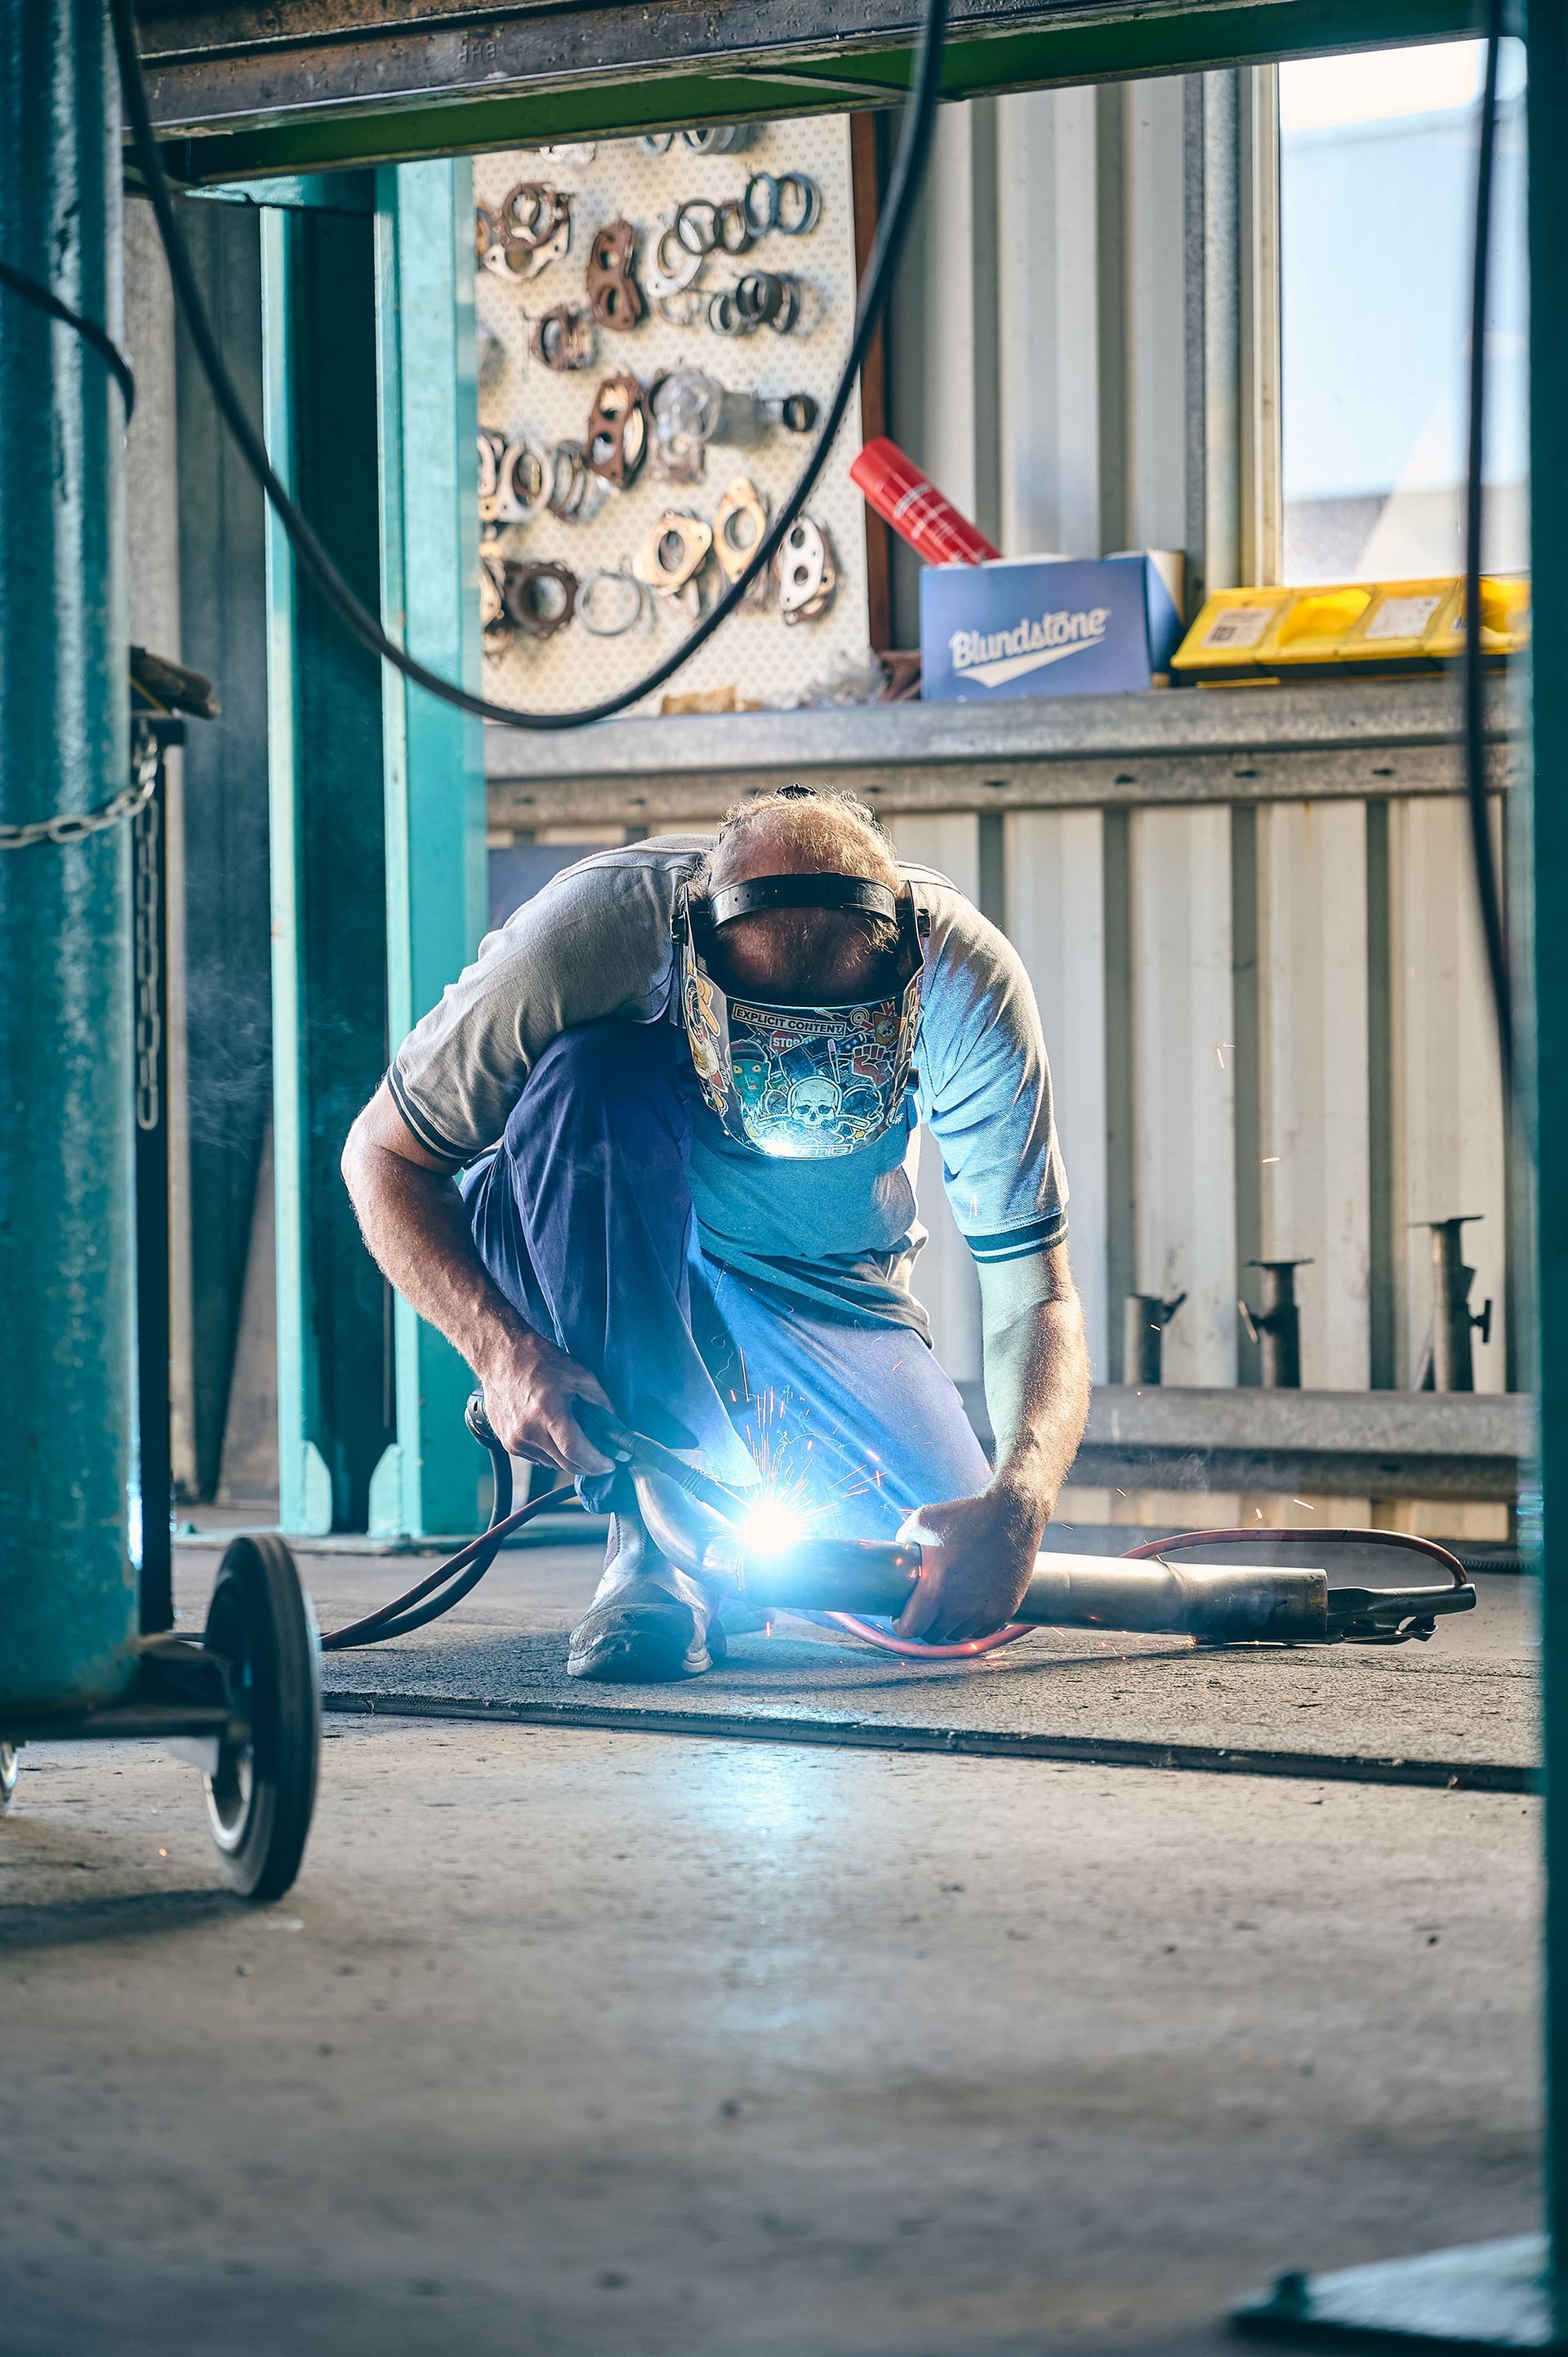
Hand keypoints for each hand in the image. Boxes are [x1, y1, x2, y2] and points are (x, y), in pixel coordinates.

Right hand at [476, 1328, 617, 1479]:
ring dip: (570, 1459)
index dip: (597, 1462)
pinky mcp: (508, 1443)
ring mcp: (516, 1439)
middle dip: (589, 1465)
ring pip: (552, 1464)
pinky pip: (538, 1458)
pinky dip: (553, 1454)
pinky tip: (557, 1437)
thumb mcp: (580, 1376)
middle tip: (603, 1459)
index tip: (610, 1463)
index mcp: (548, 1412)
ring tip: (580, 1443)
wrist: (501, 1357)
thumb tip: (614, 1426)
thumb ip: (601, 1404)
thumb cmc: (539, 1361)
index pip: (576, 1452)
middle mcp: (528, 1431)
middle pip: (566, 1464)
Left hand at [893, 1479, 1049, 1643]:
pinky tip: (967, 1608)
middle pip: (934, 1635)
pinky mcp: (1007, 1609)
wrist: (1012, 1514)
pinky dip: (973, 1623)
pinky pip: (983, 1630)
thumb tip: (894, 1558)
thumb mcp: (922, 1521)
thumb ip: (902, 1543)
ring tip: (946, 1608)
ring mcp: (986, 1611)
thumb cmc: (965, 1515)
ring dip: (950, 1625)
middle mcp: (961, 1608)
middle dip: (924, 1625)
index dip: (902, 1625)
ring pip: (959, 1634)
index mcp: (935, 1591)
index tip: (900, 1617)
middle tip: (923, 1611)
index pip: (912, 1629)